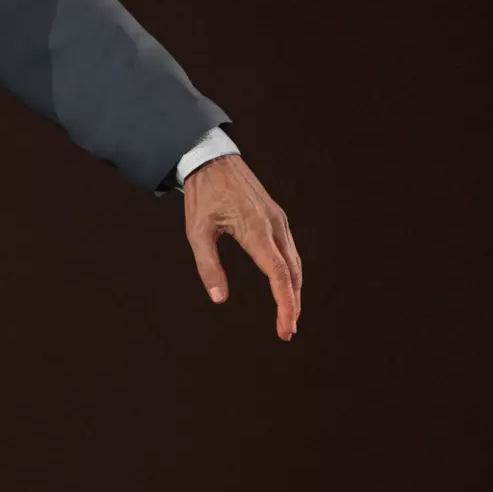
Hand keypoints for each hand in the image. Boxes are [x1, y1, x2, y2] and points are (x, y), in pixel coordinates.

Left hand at [182, 154, 302, 339]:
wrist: (212, 160)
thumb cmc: (203, 196)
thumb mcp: (197, 232)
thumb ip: (208, 266)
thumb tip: (219, 298)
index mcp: (256, 230)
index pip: (279, 275)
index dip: (285, 304)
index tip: (285, 327)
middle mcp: (274, 226)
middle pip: (293, 273)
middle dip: (292, 304)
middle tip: (286, 331)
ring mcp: (279, 220)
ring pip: (295, 262)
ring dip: (294, 290)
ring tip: (288, 314)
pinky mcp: (277, 217)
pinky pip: (290, 249)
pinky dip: (292, 272)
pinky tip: (287, 285)